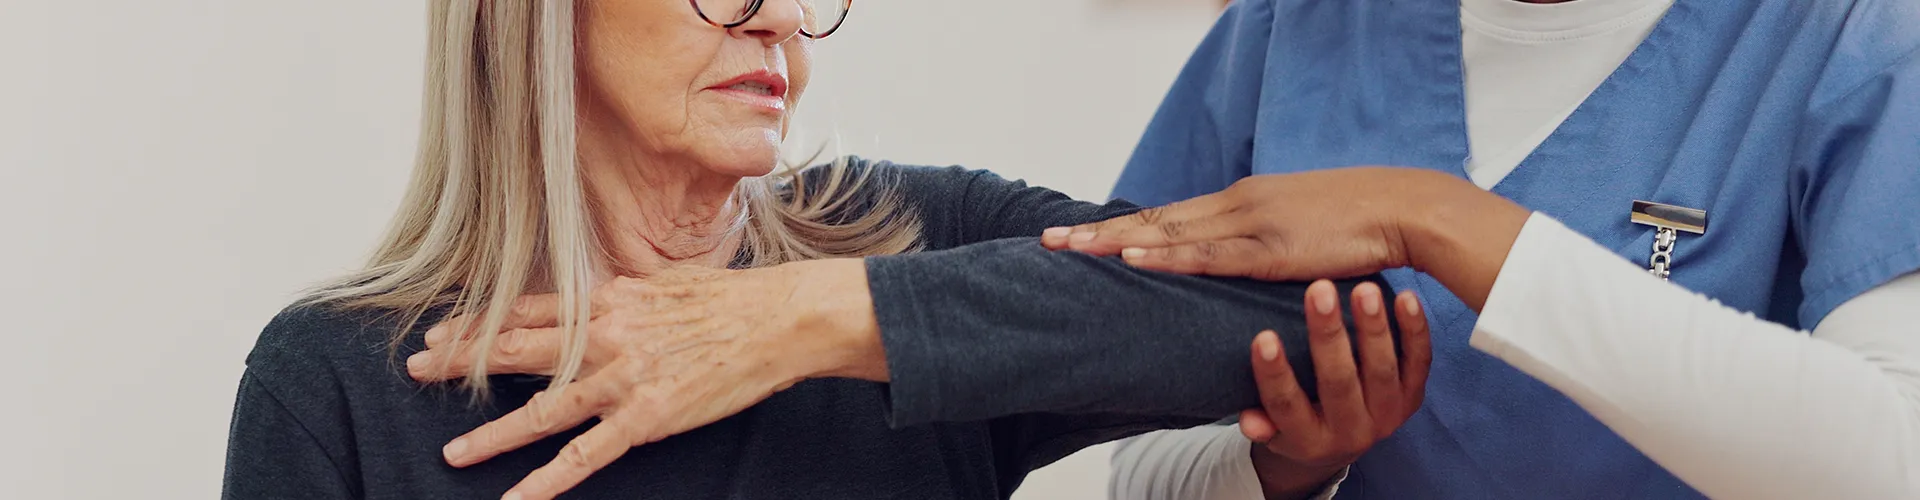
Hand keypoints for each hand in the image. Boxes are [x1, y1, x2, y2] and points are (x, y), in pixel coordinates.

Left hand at [407, 259, 884, 499]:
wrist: (778, 318)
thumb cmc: (731, 300)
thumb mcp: (666, 284)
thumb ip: (623, 297)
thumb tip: (598, 300)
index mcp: (608, 299)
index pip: (527, 311)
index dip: (479, 322)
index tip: (442, 332)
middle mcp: (605, 335)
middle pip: (516, 349)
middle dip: (460, 361)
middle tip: (415, 369)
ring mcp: (622, 379)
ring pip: (542, 409)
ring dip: (493, 433)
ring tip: (453, 452)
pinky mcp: (645, 418)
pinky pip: (586, 456)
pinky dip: (548, 481)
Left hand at [1040, 167, 1528, 309]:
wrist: (1405, 208)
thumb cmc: (1359, 223)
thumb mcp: (1300, 230)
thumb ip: (1265, 244)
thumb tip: (1242, 261)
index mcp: (1242, 201)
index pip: (1170, 215)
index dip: (1124, 227)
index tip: (1083, 234)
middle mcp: (1237, 205)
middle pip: (1155, 220)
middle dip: (1101, 233)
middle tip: (1052, 243)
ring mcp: (1250, 222)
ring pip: (1168, 234)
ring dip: (1117, 243)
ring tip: (1073, 251)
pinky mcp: (1269, 246)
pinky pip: (1207, 254)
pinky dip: (1166, 256)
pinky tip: (1134, 259)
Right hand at [1241, 280, 1431, 498]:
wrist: (1342, 443)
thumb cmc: (1297, 422)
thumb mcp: (1273, 430)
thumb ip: (1259, 423)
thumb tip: (1247, 420)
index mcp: (1309, 442)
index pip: (1287, 407)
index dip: (1274, 374)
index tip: (1263, 336)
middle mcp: (1351, 433)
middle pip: (1339, 384)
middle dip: (1328, 336)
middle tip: (1319, 291)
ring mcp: (1386, 416)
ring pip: (1382, 371)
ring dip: (1373, 328)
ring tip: (1364, 289)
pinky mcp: (1412, 398)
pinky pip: (1419, 363)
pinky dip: (1415, 330)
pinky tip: (1406, 296)